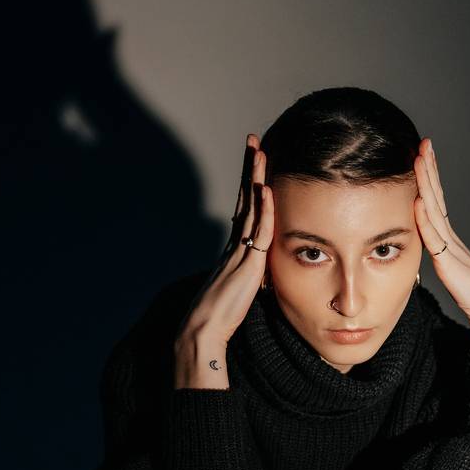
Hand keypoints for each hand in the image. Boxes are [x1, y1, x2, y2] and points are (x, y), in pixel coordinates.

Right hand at [174, 133, 276, 386]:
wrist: (203, 328)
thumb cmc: (220, 315)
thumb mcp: (242, 289)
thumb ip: (251, 275)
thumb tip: (261, 273)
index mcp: (234, 247)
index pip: (245, 208)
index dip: (250, 183)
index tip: (254, 161)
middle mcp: (235, 242)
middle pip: (244, 197)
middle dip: (249, 168)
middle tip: (252, 141)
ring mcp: (239, 249)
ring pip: (249, 206)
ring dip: (254, 177)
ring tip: (259, 151)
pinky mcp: (247, 262)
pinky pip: (257, 230)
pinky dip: (263, 209)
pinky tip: (266, 189)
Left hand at [414, 137, 469, 343]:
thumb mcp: (449, 269)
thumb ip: (437, 255)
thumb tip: (422, 248)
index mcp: (449, 238)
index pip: (436, 200)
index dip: (429, 177)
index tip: (421, 154)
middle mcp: (450, 237)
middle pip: (437, 196)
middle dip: (429, 169)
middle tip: (424, 143)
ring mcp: (451, 247)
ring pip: (435, 210)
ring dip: (426, 184)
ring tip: (419, 160)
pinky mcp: (449, 263)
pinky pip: (435, 239)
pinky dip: (425, 219)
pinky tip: (418, 202)